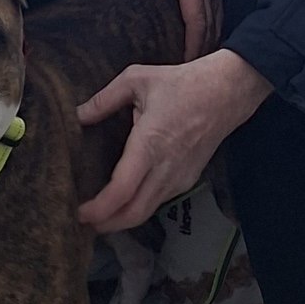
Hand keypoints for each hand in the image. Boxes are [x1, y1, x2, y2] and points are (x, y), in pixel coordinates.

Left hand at [76, 50, 271, 233]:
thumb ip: (104, 99)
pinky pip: (158, 201)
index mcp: (150, 143)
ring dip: (121, 220)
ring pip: (146, 211)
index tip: (79, 213)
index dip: (100, 208)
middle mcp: (166, 168)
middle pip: (134, 213)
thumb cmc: (182, 83)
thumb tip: (77, 115)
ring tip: (97, 217)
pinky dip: (137, 208)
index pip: (123, 190)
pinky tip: (123, 201)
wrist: (227, 93)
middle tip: (82, 223)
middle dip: (106, 224)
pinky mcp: (187, 179)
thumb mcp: (137, 79)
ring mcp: (179, 177)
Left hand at [134, 0, 222, 60]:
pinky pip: (217, 13)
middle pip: (210, 26)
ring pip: (216, 21)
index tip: (186, 63)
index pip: (197, 20)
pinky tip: (207, 45)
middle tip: (191, 76)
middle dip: (203, 52)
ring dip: (210, 43)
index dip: (194, 44)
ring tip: (199, 67)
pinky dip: (214, 31)